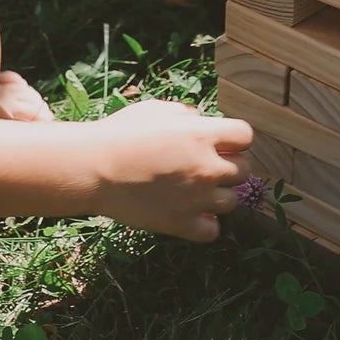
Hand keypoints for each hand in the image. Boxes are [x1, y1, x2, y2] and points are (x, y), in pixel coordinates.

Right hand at [92, 98, 252, 242]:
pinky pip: (213, 230)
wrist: (94, 168)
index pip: (246, 135)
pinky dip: (205, 223)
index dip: (235, 138)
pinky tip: (190, 212)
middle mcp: (206, 166)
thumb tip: (200, 120)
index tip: (221, 141)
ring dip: (218, 195)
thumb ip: (186, 114)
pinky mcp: (182, 224)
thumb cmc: (120, 133)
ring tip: (195, 190)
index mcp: (201, 134)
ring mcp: (196, 198)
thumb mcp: (155, 109)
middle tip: (205, 166)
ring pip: (232, 201)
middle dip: (228, 166)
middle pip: (244, 170)